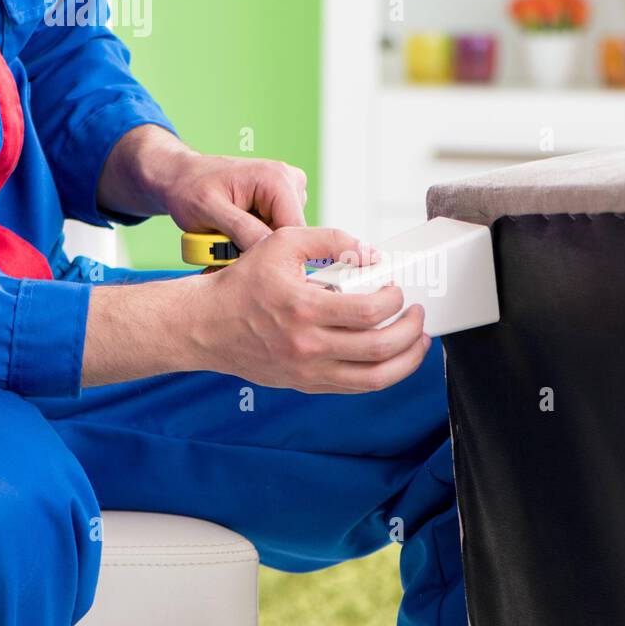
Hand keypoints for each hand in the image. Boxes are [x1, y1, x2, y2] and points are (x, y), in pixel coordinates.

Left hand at [158, 149, 307, 251]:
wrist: (182, 177)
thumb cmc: (190, 188)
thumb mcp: (209, 210)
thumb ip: (242, 228)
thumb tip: (270, 249)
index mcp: (276, 178)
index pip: (295, 231)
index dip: (274, 252)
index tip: (243, 258)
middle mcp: (289, 179)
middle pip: (292, 234)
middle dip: (263, 246)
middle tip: (228, 244)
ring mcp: (287, 189)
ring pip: (285, 235)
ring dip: (258, 241)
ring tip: (230, 232)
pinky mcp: (280, 200)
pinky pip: (278, 230)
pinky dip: (258, 235)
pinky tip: (237, 227)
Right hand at [177, 225, 430, 393]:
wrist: (206, 325)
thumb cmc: (241, 284)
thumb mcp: (281, 243)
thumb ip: (327, 238)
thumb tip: (369, 251)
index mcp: (304, 308)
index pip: (369, 312)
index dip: (394, 300)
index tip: (396, 288)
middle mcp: (308, 346)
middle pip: (380, 349)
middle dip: (411, 331)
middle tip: (417, 314)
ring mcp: (308, 371)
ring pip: (375, 379)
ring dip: (407, 361)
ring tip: (418, 342)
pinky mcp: (306, 384)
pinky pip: (355, 387)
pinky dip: (381, 374)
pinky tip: (389, 357)